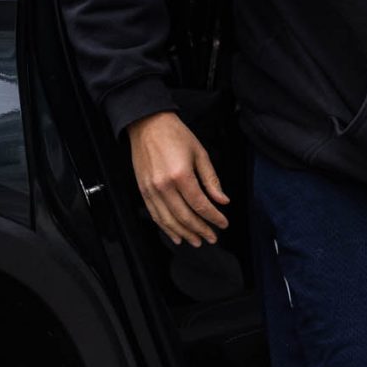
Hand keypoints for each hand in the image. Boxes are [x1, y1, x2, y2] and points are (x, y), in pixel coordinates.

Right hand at [126, 111, 229, 245]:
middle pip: (185, 217)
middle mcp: (164, 186)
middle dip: (201, 230)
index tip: (224, 224)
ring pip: (169, 221)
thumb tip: (223, 201)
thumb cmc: (175, 135)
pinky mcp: (143, 191)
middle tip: (212, 238)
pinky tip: (176, 236)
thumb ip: (211, 180)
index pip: (201, 205)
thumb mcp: (200, 153)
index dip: (214, 218)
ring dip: (184, 234)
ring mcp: (151, 190)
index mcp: (181, 175)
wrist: (147, 124)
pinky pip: (155, 215)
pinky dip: (166, 229)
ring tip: (197, 241)